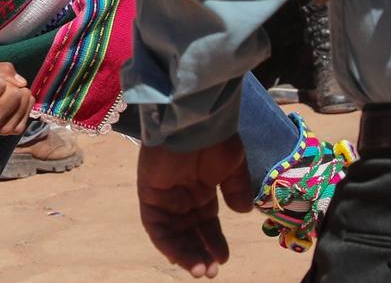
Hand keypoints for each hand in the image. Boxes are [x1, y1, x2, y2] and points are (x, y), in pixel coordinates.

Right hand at [0, 62, 31, 134]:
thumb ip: (1, 69)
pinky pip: (30, 104)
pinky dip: (23, 100)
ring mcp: (3, 130)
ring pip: (26, 97)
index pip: (0, 83)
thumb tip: (23, 83)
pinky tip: (10, 104)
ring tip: (2, 96)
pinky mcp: (16, 131)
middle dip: (9, 84)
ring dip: (18, 90)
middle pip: (16, 93)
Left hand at [138, 137, 251, 277]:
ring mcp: (164, 193)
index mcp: (201, 188)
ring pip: (171, 232)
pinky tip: (182, 257)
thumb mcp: (233, 167)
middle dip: (200, 252)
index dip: (213, 241)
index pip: (204, 222)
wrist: (195, 123)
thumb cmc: (216, 140)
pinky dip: (167, 243)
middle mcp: (181, 194)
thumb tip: (242, 211)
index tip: (224, 258)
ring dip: (185, 253)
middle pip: (187, 230)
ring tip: (202, 271)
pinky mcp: (149, 192)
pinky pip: (155, 224)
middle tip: (213, 271)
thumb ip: (235, 189)